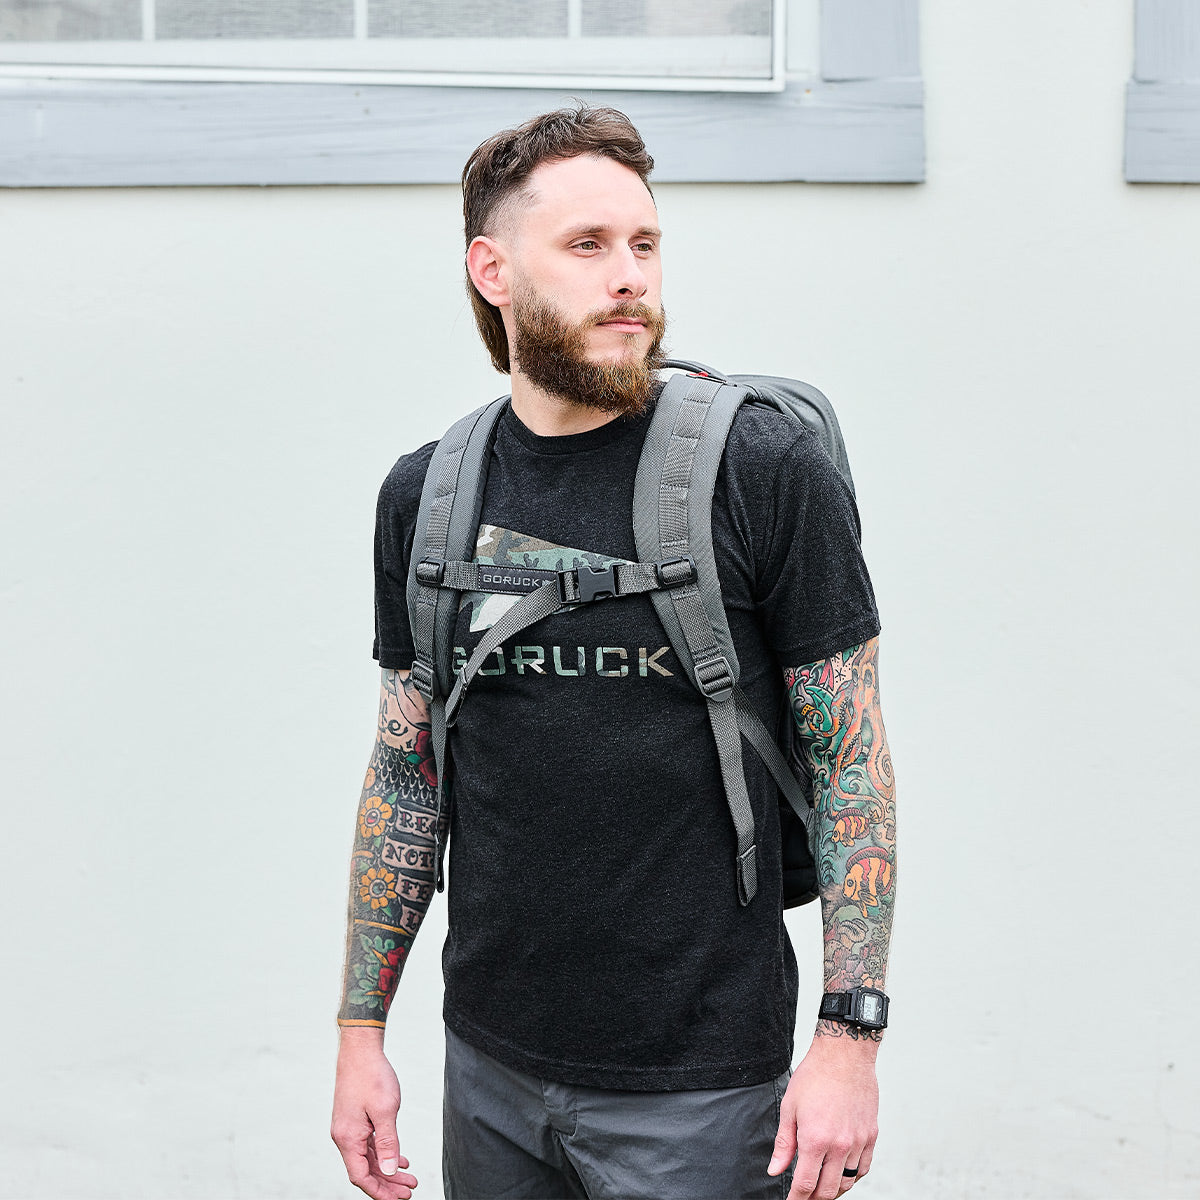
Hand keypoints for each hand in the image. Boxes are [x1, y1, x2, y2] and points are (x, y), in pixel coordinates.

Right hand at [331, 1028, 418, 1199]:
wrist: (360, 1049)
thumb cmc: (372, 1075)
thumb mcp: (385, 1110)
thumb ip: (388, 1143)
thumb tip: (388, 1171)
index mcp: (348, 1138)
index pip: (361, 1177)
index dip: (379, 1191)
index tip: (399, 1199)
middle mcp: (344, 1136)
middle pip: (365, 1170)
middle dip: (387, 1184)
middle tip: (409, 1191)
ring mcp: (349, 1128)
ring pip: (368, 1158)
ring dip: (387, 1169)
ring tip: (409, 1178)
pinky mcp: (355, 1120)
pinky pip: (368, 1145)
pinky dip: (383, 1154)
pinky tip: (399, 1159)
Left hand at [767, 1036, 879, 1198]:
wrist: (844, 1055)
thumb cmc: (814, 1076)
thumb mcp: (790, 1108)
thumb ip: (783, 1144)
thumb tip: (775, 1170)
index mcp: (815, 1139)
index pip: (805, 1184)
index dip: (796, 1199)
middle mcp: (839, 1145)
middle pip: (827, 1190)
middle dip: (813, 1199)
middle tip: (804, 1197)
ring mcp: (858, 1141)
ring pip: (847, 1182)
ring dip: (833, 1191)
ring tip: (821, 1189)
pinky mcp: (871, 1135)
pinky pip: (863, 1168)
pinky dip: (852, 1177)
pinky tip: (842, 1174)